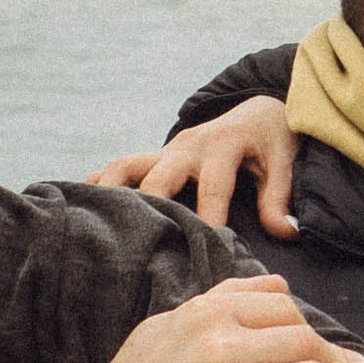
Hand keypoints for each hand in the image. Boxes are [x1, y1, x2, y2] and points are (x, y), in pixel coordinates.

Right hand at [93, 97, 300, 237]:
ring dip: (109, 194)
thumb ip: (279, 197)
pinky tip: (77, 208)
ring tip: (92, 227)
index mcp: (222, 146)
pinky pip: (119, 167)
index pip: (212, 188)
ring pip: (126, 167)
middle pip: (157, 178)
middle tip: (136, 249)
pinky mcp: (154, 155)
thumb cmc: (271, 140)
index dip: (205, 221)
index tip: (201, 253)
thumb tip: (286, 231)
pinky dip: (98, 184)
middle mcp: (188, 146)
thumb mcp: (283, 162)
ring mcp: (166, 149)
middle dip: (146, 211)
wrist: (258, 109)